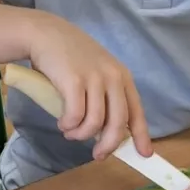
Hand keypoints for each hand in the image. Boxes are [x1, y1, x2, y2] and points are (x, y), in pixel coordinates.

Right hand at [27, 14, 151, 160]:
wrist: (45, 34)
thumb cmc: (69, 57)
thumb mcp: (96, 73)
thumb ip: (104, 97)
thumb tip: (106, 132)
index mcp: (121, 76)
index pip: (136, 111)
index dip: (141, 135)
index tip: (144, 154)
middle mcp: (112, 77)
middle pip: (117, 123)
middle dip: (108, 145)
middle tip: (98, 155)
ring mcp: (94, 78)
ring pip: (94, 123)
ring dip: (80, 135)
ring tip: (70, 132)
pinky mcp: (74, 81)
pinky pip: (75, 116)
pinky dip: (68, 125)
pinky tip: (62, 123)